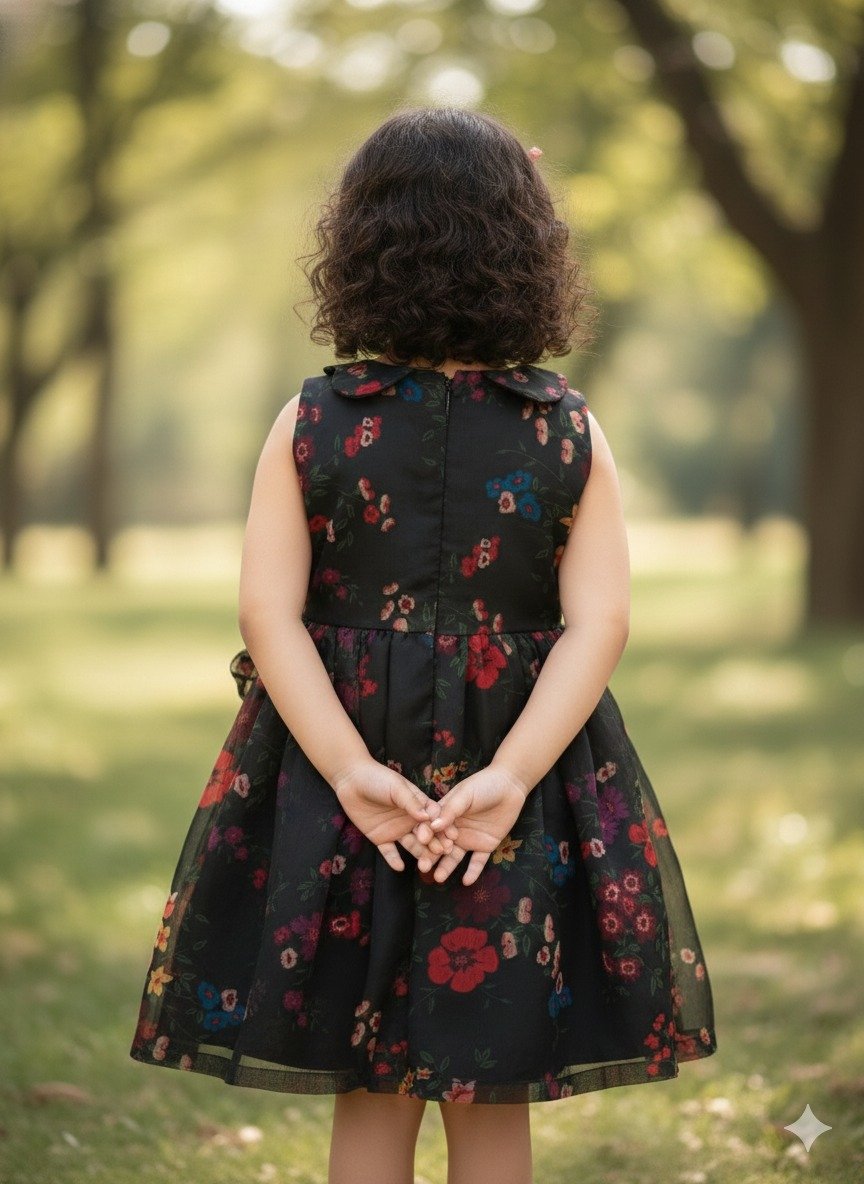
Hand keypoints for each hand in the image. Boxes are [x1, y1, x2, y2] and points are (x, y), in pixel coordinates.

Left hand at [330, 758, 444, 872]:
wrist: (351, 779)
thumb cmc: (378, 778)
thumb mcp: (397, 787)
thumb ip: (411, 802)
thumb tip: (428, 818)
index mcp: (418, 805)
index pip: (434, 818)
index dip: (443, 827)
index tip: (452, 837)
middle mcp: (411, 820)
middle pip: (426, 835)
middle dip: (435, 844)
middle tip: (442, 853)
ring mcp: (397, 830)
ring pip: (411, 845)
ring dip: (419, 854)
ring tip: (426, 865)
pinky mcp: (381, 838)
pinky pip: (389, 851)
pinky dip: (394, 859)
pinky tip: (399, 867)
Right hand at [424, 764, 530, 884]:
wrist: (510, 786)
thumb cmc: (483, 785)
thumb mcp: (465, 794)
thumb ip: (450, 810)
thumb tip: (433, 826)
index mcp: (445, 815)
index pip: (431, 828)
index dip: (425, 835)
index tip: (421, 842)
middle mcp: (454, 830)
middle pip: (439, 845)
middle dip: (430, 856)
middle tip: (423, 868)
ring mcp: (469, 839)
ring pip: (455, 857)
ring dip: (447, 867)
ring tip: (439, 878)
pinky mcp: (485, 846)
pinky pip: (478, 861)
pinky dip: (473, 871)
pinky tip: (466, 881)